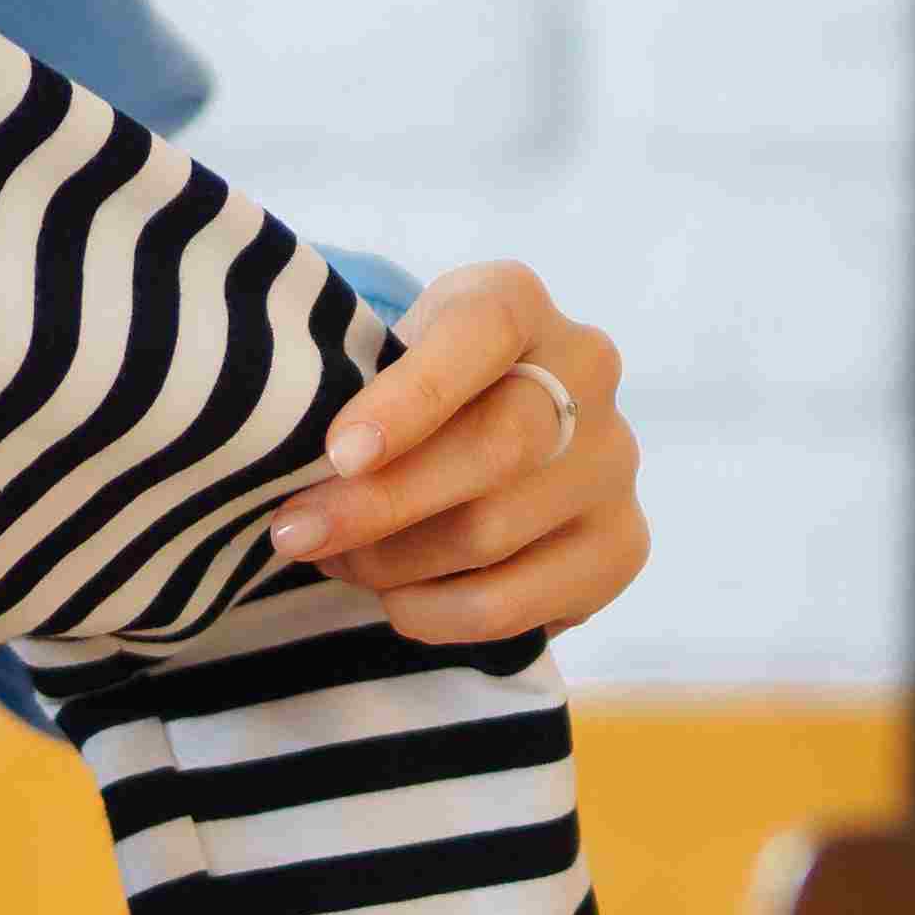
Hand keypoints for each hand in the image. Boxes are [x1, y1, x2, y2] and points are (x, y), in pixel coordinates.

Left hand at [266, 263, 644, 647]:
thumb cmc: (405, 392)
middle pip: (495, 447)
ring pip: (494, 532)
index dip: (412, 396)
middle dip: (380, 504)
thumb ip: (348, 396)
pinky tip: (395, 599)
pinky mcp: (621, 547)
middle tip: (297, 534)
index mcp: (515, 301)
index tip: (341, 455)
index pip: (480, 332)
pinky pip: (514, 603)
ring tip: (335, 560)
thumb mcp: (379, 359)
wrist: (484, 432)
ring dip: (392, 562)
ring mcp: (613, 462)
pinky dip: (435, 612)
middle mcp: (586, 371)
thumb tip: (293, 479)